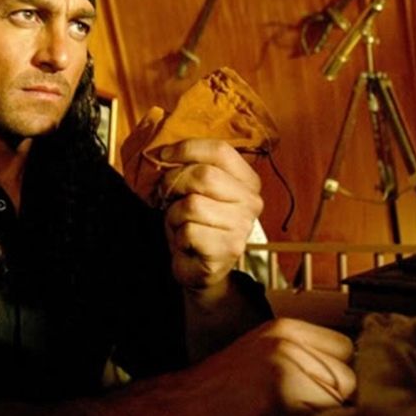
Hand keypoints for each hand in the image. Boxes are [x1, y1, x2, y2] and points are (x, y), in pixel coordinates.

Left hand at [157, 138, 263, 289]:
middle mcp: (251, 201)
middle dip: (175, 183)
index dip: (187, 148)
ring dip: (175, 215)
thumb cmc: (194, 222)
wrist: (198, 266)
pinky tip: (187, 243)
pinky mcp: (230, 249)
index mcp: (248, 181)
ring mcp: (243, 226)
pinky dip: (179, 237)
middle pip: (204, 175)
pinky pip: (189, 231)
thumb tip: (165, 153)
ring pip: (193, 204)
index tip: (164, 156)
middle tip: (167, 195)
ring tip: (181, 224)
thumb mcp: (193, 190)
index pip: (220, 151)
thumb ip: (190, 168)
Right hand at [182, 318, 356, 415]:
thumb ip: (304, 355)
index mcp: (284, 328)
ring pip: (341, 401)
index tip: (319, 389)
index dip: (337, 373)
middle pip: (349, 376)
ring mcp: (285, 369)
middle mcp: (287, 343)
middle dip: (335, 398)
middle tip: (299, 409)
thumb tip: (350, 376)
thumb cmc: (221, 389)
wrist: (181, 408)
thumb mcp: (263, 352)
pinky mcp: (282, 399)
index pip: (345, 347)